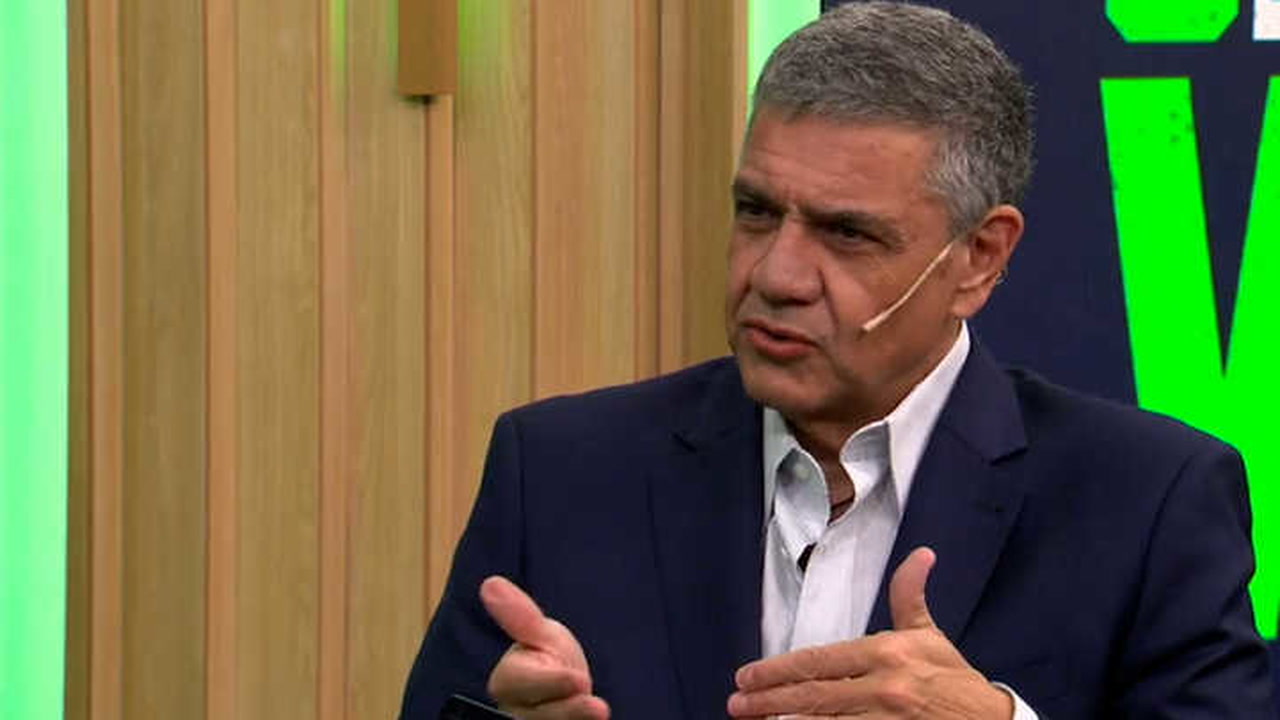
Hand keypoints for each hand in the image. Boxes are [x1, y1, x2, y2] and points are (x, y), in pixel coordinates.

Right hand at [480, 576, 610, 719]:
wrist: (569, 687)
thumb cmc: (549, 656)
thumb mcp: (540, 632)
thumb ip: (519, 615)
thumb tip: (491, 582)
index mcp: (508, 683)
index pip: (521, 684)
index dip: (551, 682)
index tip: (580, 680)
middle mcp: (515, 713)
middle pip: (538, 717)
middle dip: (568, 711)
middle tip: (598, 707)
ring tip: (600, 713)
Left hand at [727, 547, 1012, 718]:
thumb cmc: (953, 679)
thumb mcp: (931, 635)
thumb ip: (910, 596)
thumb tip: (921, 555)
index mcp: (888, 653)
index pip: (820, 661)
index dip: (779, 670)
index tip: (746, 676)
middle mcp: (885, 687)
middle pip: (813, 696)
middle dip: (768, 700)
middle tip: (736, 703)